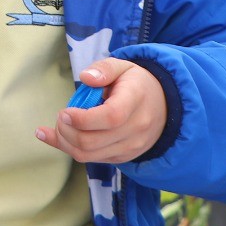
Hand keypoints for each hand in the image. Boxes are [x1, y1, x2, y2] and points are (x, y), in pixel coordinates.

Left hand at [35, 59, 165, 163]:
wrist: (164, 107)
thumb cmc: (136, 84)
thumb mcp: (122, 67)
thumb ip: (104, 68)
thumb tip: (86, 77)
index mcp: (135, 100)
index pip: (110, 117)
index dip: (82, 119)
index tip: (65, 112)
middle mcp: (136, 128)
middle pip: (93, 141)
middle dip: (66, 131)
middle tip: (61, 116)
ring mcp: (131, 146)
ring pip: (88, 154)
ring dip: (65, 142)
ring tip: (61, 125)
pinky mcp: (123, 157)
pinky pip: (92, 159)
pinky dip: (72, 149)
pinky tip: (61, 136)